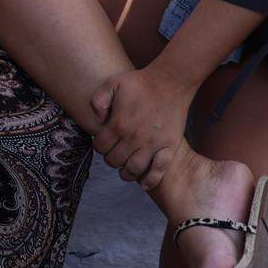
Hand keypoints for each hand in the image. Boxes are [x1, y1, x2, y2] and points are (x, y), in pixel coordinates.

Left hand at [90, 66, 195, 189]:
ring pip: (134, 169)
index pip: (100, 147)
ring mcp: (153, 144)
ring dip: (126, 173)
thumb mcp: (112, 83)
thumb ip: (98, 100)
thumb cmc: (140, 82)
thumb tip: (97, 120)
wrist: (170, 82)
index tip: (102, 143)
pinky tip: (144, 185)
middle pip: (115, 160)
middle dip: (110, 159)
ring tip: (124, 170)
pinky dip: (151, 180)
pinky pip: (160, 170)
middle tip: (113, 154)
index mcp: (118, 124)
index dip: (98, 146)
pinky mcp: (169, 146)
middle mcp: (134, 138)